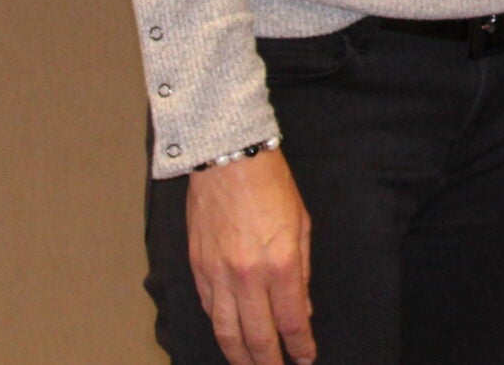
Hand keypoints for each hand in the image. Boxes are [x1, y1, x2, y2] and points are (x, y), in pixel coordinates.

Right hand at [185, 148, 313, 364]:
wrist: (228, 159)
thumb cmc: (271, 186)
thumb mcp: (302, 225)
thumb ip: (301, 272)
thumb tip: (301, 310)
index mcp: (280, 264)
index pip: (291, 321)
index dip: (300, 346)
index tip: (305, 358)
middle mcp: (247, 276)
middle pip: (257, 337)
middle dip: (269, 362)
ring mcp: (218, 274)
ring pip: (226, 331)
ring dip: (240, 355)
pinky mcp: (197, 268)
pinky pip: (209, 309)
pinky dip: (220, 327)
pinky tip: (230, 336)